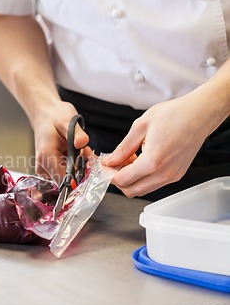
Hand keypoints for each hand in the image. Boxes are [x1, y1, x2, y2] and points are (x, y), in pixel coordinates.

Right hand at [32, 101, 89, 183]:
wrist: (45, 116)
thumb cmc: (54, 117)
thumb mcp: (68, 119)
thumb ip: (76, 132)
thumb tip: (82, 142)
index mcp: (46, 155)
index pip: (64, 180)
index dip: (81, 175)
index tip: (88, 162)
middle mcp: (42, 166)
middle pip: (67, 180)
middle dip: (81, 169)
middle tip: (86, 152)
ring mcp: (44, 169)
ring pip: (67, 178)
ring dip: (78, 167)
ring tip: (80, 150)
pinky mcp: (48, 170)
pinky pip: (64, 174)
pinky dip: (73, 166)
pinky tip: (74, 153)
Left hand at [102, 91, 216, 197]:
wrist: (200, 113)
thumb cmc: (175, 115)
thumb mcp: (140, 126)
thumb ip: (123, 148)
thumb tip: (109, 161)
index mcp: (152, 161)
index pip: (122, 181)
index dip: (109, 174)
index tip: (105, 166)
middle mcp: (164, 173)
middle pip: (131, 191)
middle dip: (119, 180)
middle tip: (115, 163)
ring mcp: (172, 176)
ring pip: (142, 189)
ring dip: (131, 179)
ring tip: (130, 159)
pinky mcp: (177, 175)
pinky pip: (154, 184)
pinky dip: (143, 177)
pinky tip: (141, 160)